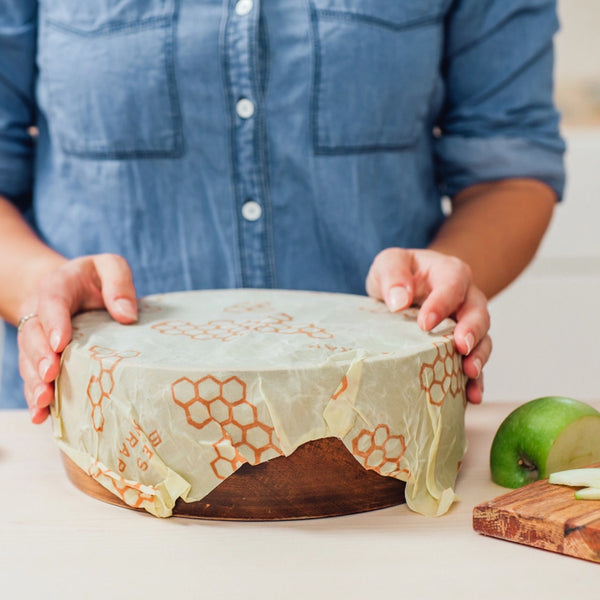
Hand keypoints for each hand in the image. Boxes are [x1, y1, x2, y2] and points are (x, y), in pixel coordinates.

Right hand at [17, 254, 137, 423]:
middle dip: (40, 358)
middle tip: (51, 376)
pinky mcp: (40, 358)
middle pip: (33, 336)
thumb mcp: (109, 267)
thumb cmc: (95, 279)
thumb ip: (119, 282)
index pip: (52, 303)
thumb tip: (127, 316)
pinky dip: (35, 397)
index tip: (61, 343)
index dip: (54, 323)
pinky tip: (41, 417)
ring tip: (44, 402)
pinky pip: (33, 377)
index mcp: (57, 287)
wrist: (70, 287)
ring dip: (35, 382)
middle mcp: (40, 314)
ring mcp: (37, 339)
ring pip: (29, 361)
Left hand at [366, 248, 490, 403]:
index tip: (425, 324)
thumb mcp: (389, 262)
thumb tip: (398, 301)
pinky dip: (473, 381)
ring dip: (478, 358)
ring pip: (482, 340)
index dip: (441, 304)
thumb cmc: (398, 274)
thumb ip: (393, 273)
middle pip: (478, 314)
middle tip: (461, 347)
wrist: (404, 288)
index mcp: (449, 272)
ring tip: (470, 375)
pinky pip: (473, 362)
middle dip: (472, 332)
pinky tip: (469, 397)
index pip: (452, 285)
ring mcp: (468, 324)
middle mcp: (466, 298)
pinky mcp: (462, 346)